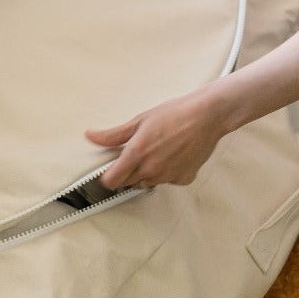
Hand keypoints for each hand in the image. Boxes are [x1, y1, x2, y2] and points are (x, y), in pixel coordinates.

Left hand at [85, 89, 224, 190]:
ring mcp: (168, 177)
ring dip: (148, 173)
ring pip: (148, 183)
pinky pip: (169, 181)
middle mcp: (151, 170)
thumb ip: (114, 135)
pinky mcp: (183, 179)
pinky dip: (169, 172)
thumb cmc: (175, 114)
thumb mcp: (140, 120)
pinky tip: (175, 155)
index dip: (108, 176)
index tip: (110, 170)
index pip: (111, 181)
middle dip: (128, 172)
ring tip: (159, 152)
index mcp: (136, 154)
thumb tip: (91, 136)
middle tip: (138, 154)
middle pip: (128, 183)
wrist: (207, 116)